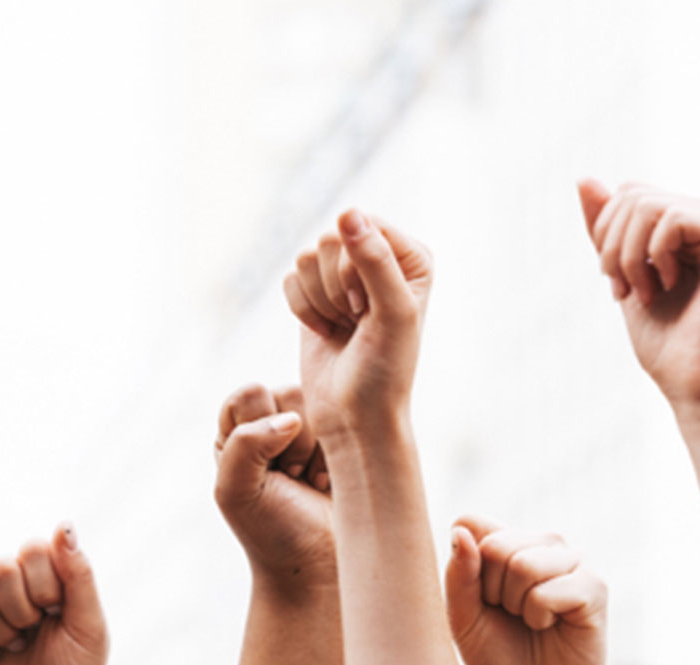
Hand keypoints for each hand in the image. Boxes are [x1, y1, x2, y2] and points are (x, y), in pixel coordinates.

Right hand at [0, 525, 107, 664]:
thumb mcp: (90, 629)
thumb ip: (79, 575)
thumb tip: (63, 524)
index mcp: (47, 577)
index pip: (32, 549)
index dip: (45, 584)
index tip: (57, 613)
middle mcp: (12, 586)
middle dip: (22, 609)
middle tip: (34, 632)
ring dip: (1, 628)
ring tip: (15, 647)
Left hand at [212, 384, 333, 588]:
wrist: (316, 566)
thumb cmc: (270, 532)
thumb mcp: (235, 491)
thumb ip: (245, 445)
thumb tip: (288, 418)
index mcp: (235, 432)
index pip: (249, 394)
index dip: (261, 427)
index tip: (267, 467)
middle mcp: (269, 426)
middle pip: (289, 394)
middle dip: (293, 442)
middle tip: (291, 477)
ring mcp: (307, 432)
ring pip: (323, 404)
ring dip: (317, 449)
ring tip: (309, 481)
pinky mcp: (340, 442)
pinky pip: (351, 424)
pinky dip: (339, 454)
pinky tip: (328, 481)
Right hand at [283, 210, 432, 438]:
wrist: (355, 417)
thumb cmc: (385, 372)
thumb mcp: (392, 314)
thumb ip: (375, 260)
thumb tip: (346, 212)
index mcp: (409, 255)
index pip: (361, 226)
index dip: (355, 268)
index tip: (369, 308)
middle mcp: (377, 259)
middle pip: (329, 240)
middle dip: (335, 287)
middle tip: (357, 320)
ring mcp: (343, 276)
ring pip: (305, 258)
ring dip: (320, 301)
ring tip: (344, 328)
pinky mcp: (314, 294)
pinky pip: (289, 280)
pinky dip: (303, 311)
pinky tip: (326, 332)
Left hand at [445, 517, 607, 664]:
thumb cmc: (498, 654)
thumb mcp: (462, 617)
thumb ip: (458, 573)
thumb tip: (461, 529)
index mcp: (507, 540)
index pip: (471, 523)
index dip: (466, 566)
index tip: (480, 597)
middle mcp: (541, 542)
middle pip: (496, 545)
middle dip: (492, 591)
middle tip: (509, 613)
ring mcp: (572, 560)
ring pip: (523, 565)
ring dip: (517, 605)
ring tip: (532, 619)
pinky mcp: (594, 585)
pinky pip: (549, 591)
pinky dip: (539, 616)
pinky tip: (552, 625)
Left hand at [577, 180, 699, 419]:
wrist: (695, 384)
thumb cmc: (665, 339)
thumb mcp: (621, 272)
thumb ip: (607, 227)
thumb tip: (584, 177)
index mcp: (699, 219)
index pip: (630, 193)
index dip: (607, 236)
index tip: (618, 284)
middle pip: (634, 193)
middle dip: (612, 247)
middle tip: (625, 291)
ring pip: (646, 203)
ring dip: (627, 256)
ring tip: (644, 292)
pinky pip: (670, 217)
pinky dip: (651, 257)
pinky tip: (668, 286)